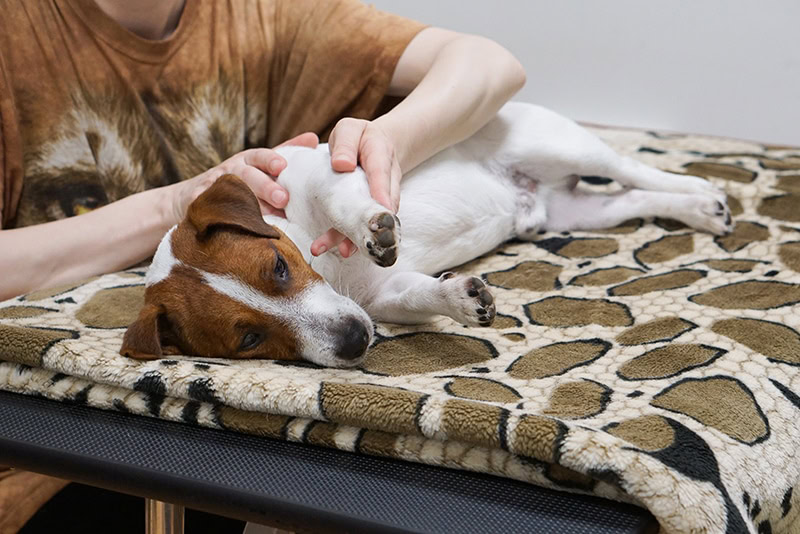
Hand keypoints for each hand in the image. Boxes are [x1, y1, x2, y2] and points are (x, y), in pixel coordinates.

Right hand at [169, 132, 318, 223]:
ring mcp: (214, 189)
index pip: (259, 156)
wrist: (190, 198)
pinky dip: (215, 216)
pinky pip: (208, 211)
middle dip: (265, 187)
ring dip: (246, 204)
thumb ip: (284, 152)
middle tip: (283, 199)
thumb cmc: (237, 181)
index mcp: (247, 161)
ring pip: (230, 194)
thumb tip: (314, 139)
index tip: (282, 166)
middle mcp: (231, 172)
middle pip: (247, 176)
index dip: (270, 160)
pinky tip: (227, 224)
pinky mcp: (199, 206)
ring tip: (263, 218)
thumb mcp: (258, 164)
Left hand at [311, 118, 401, 257]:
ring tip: (344, 251)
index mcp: (380, 154)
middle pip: (384, 203)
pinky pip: (366, 224)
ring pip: (375, 218)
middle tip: (363, 240)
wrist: (378, 146)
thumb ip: (346, 143)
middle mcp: (387, 180)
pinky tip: (342, 250)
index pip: (381, 172)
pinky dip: (354, 238)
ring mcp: (383, 197)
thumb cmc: (359, 138)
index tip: (381, 208)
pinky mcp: (373, 210)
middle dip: (374, 223)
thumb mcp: (350, 129)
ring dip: (360, 236)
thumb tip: (341, 165)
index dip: (381, 191)